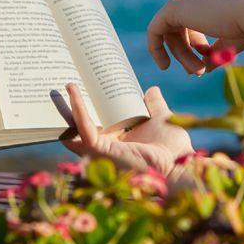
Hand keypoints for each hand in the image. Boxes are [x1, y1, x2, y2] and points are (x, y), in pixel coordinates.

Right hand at [56, 81, 193, 177]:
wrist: (180, 166)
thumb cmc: (173, 151)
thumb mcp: (161, 119)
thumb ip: (155, 105)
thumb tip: (151, 89)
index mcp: (119, 141)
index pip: (98, 122)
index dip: (88, 106)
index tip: (82, 84)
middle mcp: (107, 146)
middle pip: (81, 125)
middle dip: (70, 105)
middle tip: (65, 78)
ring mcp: (102, 150)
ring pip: (76, 126)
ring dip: (67, 105)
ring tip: (63, 81)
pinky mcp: (102, 150)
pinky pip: (84, 129)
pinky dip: (78, 110)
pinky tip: (74, 91)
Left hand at [146, 0, 243, 74]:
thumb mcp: (232, 38)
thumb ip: (215, 50)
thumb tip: (203, 67)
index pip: (195, 13)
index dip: (197, 39)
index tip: (207, 55)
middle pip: (181, 21)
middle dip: (187, 49)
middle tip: (198, 70)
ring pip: (172, 29)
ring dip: (182, 54)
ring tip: (196, 71)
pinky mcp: (173, 6)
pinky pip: (156, 29)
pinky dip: (157, 48)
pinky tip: (164, 64)